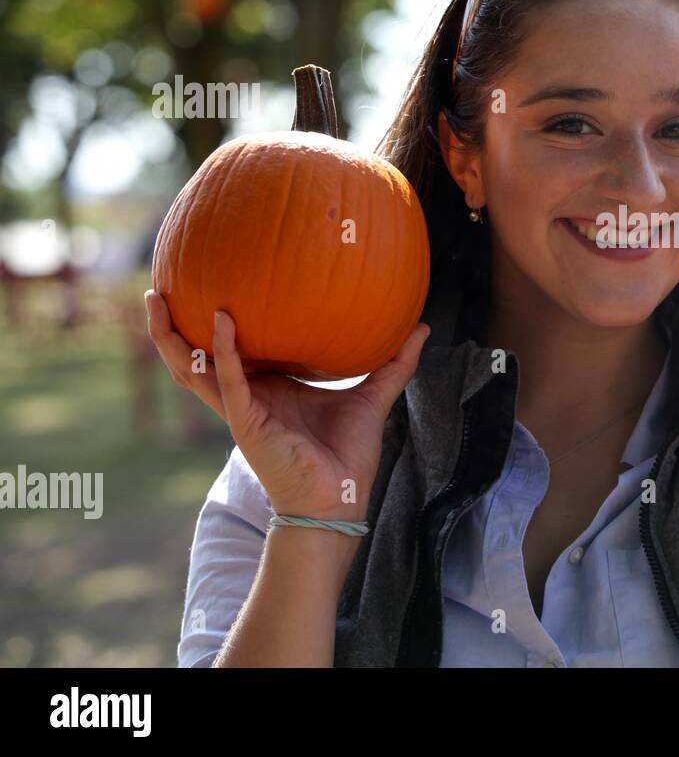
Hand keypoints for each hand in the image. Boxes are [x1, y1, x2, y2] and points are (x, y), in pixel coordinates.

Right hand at [145, 290, 428, 521]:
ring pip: (191, 368)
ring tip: (156, 297)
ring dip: (169, 335)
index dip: (216, 320)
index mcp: (267, 387)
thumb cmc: (348, 455)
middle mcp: (245, 394)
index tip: (212, 279)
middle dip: (171, 323)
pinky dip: (223, 350)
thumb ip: (394, 362)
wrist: (339, 499)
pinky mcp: (246, 421)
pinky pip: (228, 380)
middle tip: (159, 285)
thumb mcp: (373, 396)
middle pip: (195, 355)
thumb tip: (421, 326)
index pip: (234, 349)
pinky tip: (224, 320)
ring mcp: (240, 408)